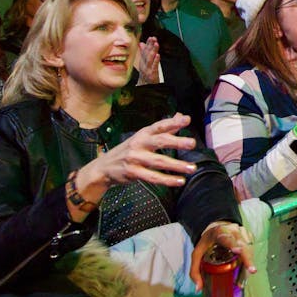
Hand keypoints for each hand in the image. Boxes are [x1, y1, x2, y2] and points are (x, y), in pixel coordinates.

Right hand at [82, 114, 199, 188]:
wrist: (104, 167)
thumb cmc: (129, 150)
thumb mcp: (143, 137)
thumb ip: (164, 128)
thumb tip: (181, 115)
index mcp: (143, 134)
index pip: (159, 126)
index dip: (173, 122)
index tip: (187, 120)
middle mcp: (139, 144)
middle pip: (160, 141)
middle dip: (176, 142)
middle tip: (192, 143)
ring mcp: (135, 158)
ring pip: (159, 162)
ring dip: (176, 165)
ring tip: (192, 168)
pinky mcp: (133, 172)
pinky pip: (153, 177)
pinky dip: (167, 180)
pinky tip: (180, 181)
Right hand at [136, 37, 160, 84]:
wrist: (145, 86)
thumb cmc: (145, 73)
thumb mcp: (144, 63)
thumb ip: (143, 52)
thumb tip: (141, 43)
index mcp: (142, 61)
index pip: (145, 51)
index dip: (148, 44)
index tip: (151, 37)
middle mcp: (144, 64)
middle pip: (147, 54)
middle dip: (150, 45)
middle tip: (154, 38)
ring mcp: (147, 69)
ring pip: (150, 59)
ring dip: (153, 51)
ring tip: (156, 44)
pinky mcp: (152, 74)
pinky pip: (154, 67)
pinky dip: (156, 61)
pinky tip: (158, 55)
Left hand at [190, 221, 255, 291]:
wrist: (216, 228)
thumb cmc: (206, 242)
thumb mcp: (196, 254)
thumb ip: (194, 271)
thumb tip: (198, 289)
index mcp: (219, 233)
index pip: (227, 239)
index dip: (233, 245)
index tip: (238, 251)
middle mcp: (233, 231)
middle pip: (242, 245)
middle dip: (247, 258)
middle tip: (252, 271)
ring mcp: (242, 232)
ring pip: (249, 248)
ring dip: (249, 262)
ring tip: (249, 272)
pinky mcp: (248, 236)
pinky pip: (251, 249)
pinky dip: (250, 259)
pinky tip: (248, 268)